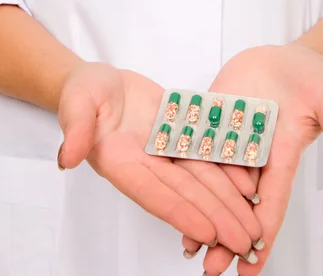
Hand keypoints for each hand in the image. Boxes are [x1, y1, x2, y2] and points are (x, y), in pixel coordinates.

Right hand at [57, 62, 261, 254]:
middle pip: (185, 195)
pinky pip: (205, 157)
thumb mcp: (76, 103)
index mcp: (119, 163)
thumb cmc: (84, 91)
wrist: (102, 81)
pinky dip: (227, 172)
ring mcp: (165, 153)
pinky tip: (250, 185)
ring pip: (201, 181)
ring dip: (228, 204)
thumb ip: (76, 128)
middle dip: (216, 218)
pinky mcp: (179, 138)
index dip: (181, 212)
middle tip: (246, 241)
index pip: (153, 193)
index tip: (209, 232)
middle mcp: (145, 165)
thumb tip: (69, 156)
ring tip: (254, 224)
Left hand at [192, 44, 322, 275]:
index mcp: (281, 155)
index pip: (272, 201)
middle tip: (211, 268)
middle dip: (225, 236)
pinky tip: (170, 193)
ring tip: (188, 246)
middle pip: (237, 202)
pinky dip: (183, 171)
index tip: (251, 265)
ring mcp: (228, 137)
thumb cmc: (306, 77)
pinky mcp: (209, 119)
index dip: (262, 233)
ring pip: (211, 182)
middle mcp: (252, 154)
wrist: (279, 58)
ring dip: (200, 212)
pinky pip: (193, 147)